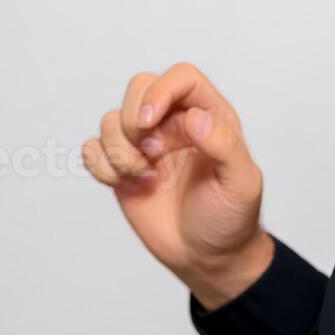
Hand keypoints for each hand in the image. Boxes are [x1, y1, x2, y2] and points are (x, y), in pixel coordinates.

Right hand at [83, 63, 272, 308]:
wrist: (208, 257)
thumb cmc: (230, 218)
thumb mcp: (241, 183)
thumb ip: (224, 146)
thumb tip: (194, 118)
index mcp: (209, 117)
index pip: (182, 78)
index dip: (161, 90)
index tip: (149, 120)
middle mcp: (175, 123)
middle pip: (139, 86)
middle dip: (134, 120)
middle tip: (151, 153)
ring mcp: (146, 145)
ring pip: (111, 120)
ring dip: (119, 150)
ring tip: (144, 177)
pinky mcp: (123, 168)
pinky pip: (93, 148)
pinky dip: (101, 166)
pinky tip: (128, 186)